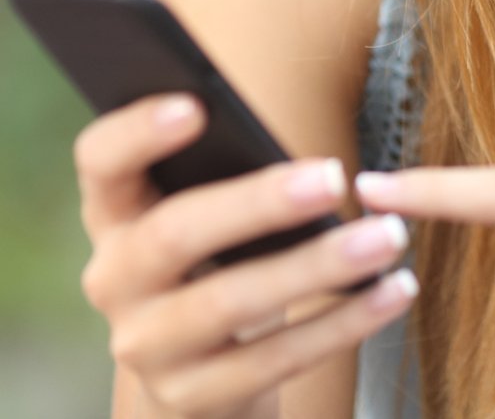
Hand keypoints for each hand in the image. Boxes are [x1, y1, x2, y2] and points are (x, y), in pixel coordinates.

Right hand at [74, 94, 417, 417]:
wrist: (206, 375)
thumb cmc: (220, 261)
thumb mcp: (208, 218)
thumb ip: (226, 177)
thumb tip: (304, 155)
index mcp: (114, 212)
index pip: (100, 161)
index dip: (137, 132)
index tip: (196, 104)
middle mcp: (114, 279)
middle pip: (174, 232)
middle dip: (258, 203)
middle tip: (334, 176)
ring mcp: (146, 345)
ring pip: (229, 303)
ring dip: (317, 266)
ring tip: (388, 236)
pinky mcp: (190, 397)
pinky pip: (273, 360)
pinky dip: (343, 323)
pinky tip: (394, 290)